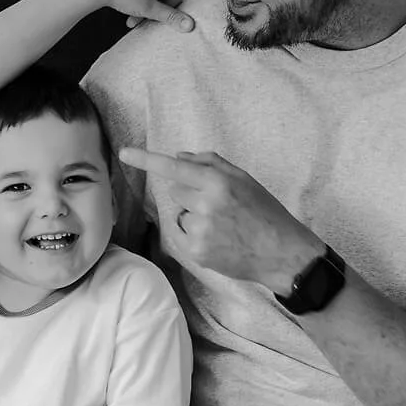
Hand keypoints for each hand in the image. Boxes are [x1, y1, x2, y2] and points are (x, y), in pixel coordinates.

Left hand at [120, 147, 322, 291]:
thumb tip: (180, 156)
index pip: (175, 167)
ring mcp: (199, 230)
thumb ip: (211, 163)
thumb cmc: (265, 212)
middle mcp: (206, 205)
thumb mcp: (244, 179)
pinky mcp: (196, 252)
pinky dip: (194, 235)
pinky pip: (182, 234)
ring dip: (194, 217)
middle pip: (175, 191)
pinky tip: (218, 240)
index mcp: (218, 182)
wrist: (282, 253)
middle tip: (219, 206)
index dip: (147, 159)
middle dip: (190, 195)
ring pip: (180, 214)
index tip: (124, 152)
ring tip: (223, 226)